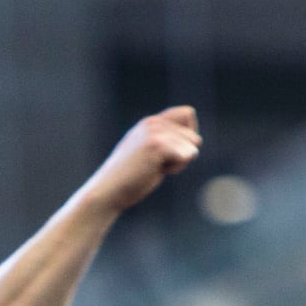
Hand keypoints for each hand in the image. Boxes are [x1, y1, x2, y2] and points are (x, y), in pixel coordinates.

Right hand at [82, 106, 200, 211]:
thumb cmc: (128, 179)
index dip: (188, 135)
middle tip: (156, 166)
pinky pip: (187, 156)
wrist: (108, 191)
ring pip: (192, 147)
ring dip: (178, 164)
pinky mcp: (158, 145)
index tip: (172, 152)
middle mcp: (152, 123)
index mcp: (149, 122)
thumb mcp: (146, 153)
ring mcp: (154, 133)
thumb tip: (197, 139)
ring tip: (153, 169)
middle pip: (194, 136)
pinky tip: (155, 171)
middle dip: (182, 155)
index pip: (187, 114)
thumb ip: (164, 141)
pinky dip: (175, 169)